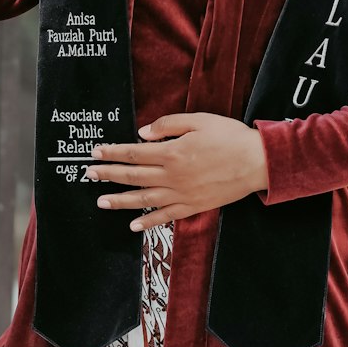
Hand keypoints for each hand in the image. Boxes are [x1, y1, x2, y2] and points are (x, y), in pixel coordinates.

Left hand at [85, 112, 269, 231]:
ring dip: (120, 201)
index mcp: (172, 152)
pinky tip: (134, 226)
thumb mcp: (199, 120)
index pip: (134, 152)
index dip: (113, 152)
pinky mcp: (193, 206)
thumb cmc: (230, 137)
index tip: (96, 152)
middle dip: (109, 175)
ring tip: (102, 201)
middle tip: (90, 174)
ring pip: (144, 199)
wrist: (257, 162)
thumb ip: (169, 124)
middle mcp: (172, 176)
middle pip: (133, 176)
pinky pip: (165, 217)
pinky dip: (148, 222)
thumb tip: (143, 133)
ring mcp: (182, 194)